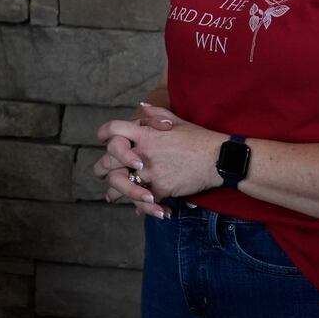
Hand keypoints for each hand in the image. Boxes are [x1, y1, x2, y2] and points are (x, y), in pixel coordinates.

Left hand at [94, 106, 221, 216]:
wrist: (217, 158)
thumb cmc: (198, 138)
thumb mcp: (175, 120)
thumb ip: (154, 114)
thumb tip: (140, 107)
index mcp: (144, 134)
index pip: (112, 130)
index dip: (103, 133)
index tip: (101, 139)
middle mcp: (142, 153)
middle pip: (108, 161)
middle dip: (101, 168)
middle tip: (101, 173)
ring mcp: (150, 172)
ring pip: (120, 185)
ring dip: (114, 192)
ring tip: (112, 196)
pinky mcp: (160, 189)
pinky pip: (142, 202)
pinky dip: (140, 208)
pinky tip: (138, 209)